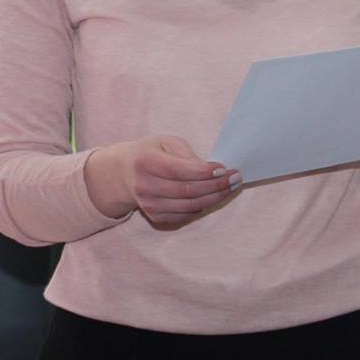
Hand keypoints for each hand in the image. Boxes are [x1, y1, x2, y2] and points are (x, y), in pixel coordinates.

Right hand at [85, 135, 239, 227]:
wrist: (123, 174)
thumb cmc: (150, 154)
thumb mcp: (165, 142)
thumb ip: (186, 154)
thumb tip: (211, 170)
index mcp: (146, 162)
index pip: (181, 170)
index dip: (205, 172)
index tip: (224, 168)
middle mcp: (145, 187)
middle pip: (188, 191)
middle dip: (216, 186)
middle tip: (235, 178)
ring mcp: (149, 205)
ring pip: (189, 206)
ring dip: (214, 197)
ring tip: (230, 187)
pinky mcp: (155, 217)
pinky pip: (185, 215)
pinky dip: (202, 206)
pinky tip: (212, 196)